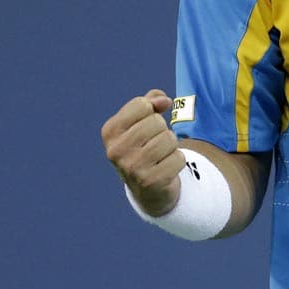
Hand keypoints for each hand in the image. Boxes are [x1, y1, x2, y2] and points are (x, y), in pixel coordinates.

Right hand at [101, 90, 185, 216]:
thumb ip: (151, 102)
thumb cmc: (145, 148)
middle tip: (155, 145)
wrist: (148, 188)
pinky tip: (166, 169)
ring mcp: (131, 168)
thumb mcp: (141, 123)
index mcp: (110, 132)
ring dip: (171, 147)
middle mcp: (115, 150)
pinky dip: (178, 162)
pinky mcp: (150, 181)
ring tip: (161, 157)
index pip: (141, 105)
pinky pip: (179, 158)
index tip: (148, 126)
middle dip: (162, 131)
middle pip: (157, 122)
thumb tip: (164, 100)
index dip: (152, 112)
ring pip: (169, 138)